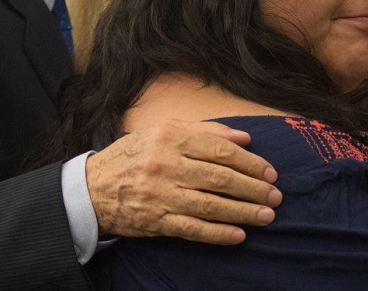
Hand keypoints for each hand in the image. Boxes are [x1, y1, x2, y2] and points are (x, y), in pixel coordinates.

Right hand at [86, 120, 281, 243]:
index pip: (220, 150)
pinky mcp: (155, 221)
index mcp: (171, 138)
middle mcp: (166, 165)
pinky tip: (238, 235)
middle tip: (275, 197)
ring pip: (210, 205)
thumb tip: (244, 138)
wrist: (92, 188)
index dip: (250, 162)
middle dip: (252, 189)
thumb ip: (205, 131)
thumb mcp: (164, 131)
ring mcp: (161, 195)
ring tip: (266, 216)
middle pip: (220, 178)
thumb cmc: (134, 155)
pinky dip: (217, 234)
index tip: (270, 172)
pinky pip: (192, 229)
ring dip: (242, 212)